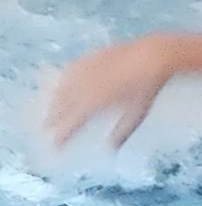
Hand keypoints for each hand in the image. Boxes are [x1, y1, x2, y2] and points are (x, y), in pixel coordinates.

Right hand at [45, 35, 174, 148]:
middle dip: (52, 119)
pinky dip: (63, 82)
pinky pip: (67, 72)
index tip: (56, 146)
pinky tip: (63, 86)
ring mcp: (82, 72)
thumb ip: (122, 132)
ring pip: (60, 89)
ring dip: (54, 102)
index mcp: (92, 105)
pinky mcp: (86, 59)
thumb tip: (112, 148)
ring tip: (52, 111)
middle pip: (60, 107)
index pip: (70, 125)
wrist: (150, 56)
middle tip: (47, 128)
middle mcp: (82, 88)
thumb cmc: (145, 88)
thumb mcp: (136, 115)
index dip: (61, 137)